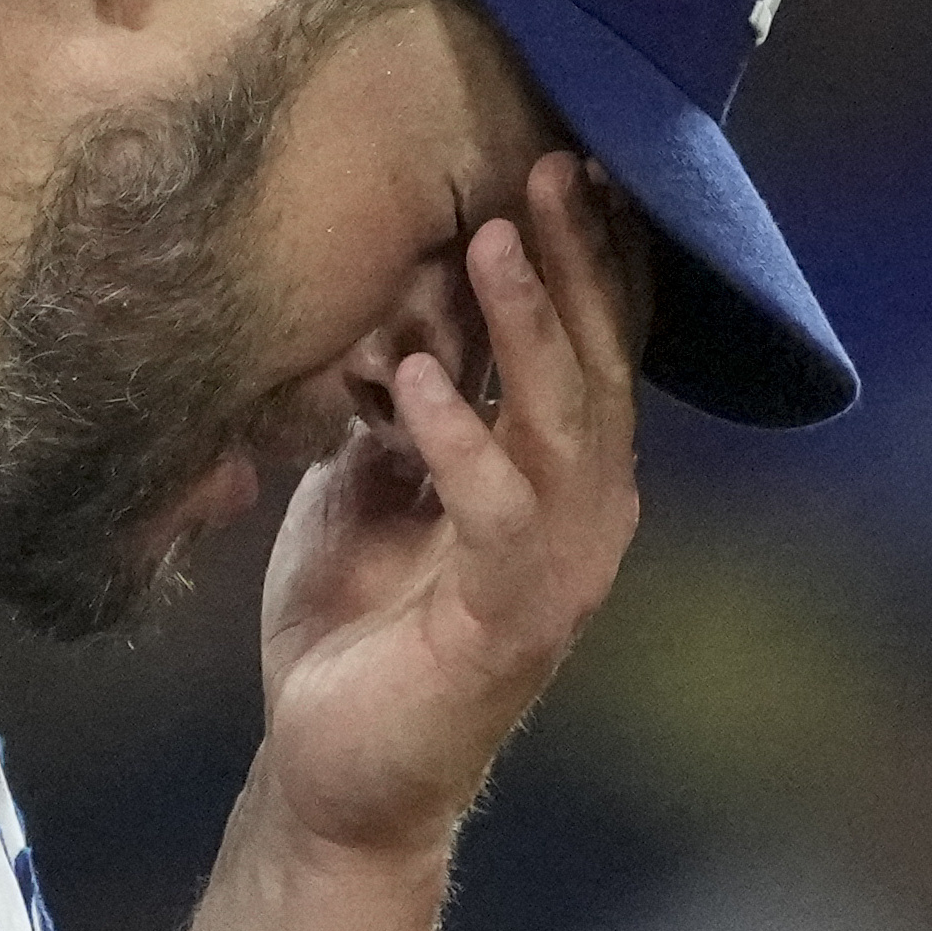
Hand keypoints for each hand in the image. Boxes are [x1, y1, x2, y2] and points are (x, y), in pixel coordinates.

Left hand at [255, 151, 647, 862]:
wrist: (333, 772)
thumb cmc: (358, 622)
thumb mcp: (372, 481)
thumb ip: (402, 397)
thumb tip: (395, 299)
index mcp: (560, 474)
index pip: (595, 343)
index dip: (590, 255)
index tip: (565, 158)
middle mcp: (583, 513)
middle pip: (598, 362)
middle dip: (576, 261)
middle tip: (548, 167)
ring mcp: (556, 569)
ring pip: (563, 423)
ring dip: (528, 328)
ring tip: (489, 242)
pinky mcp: (508, 624)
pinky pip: (497, 513)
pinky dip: (460, 440)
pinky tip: (418, 380)